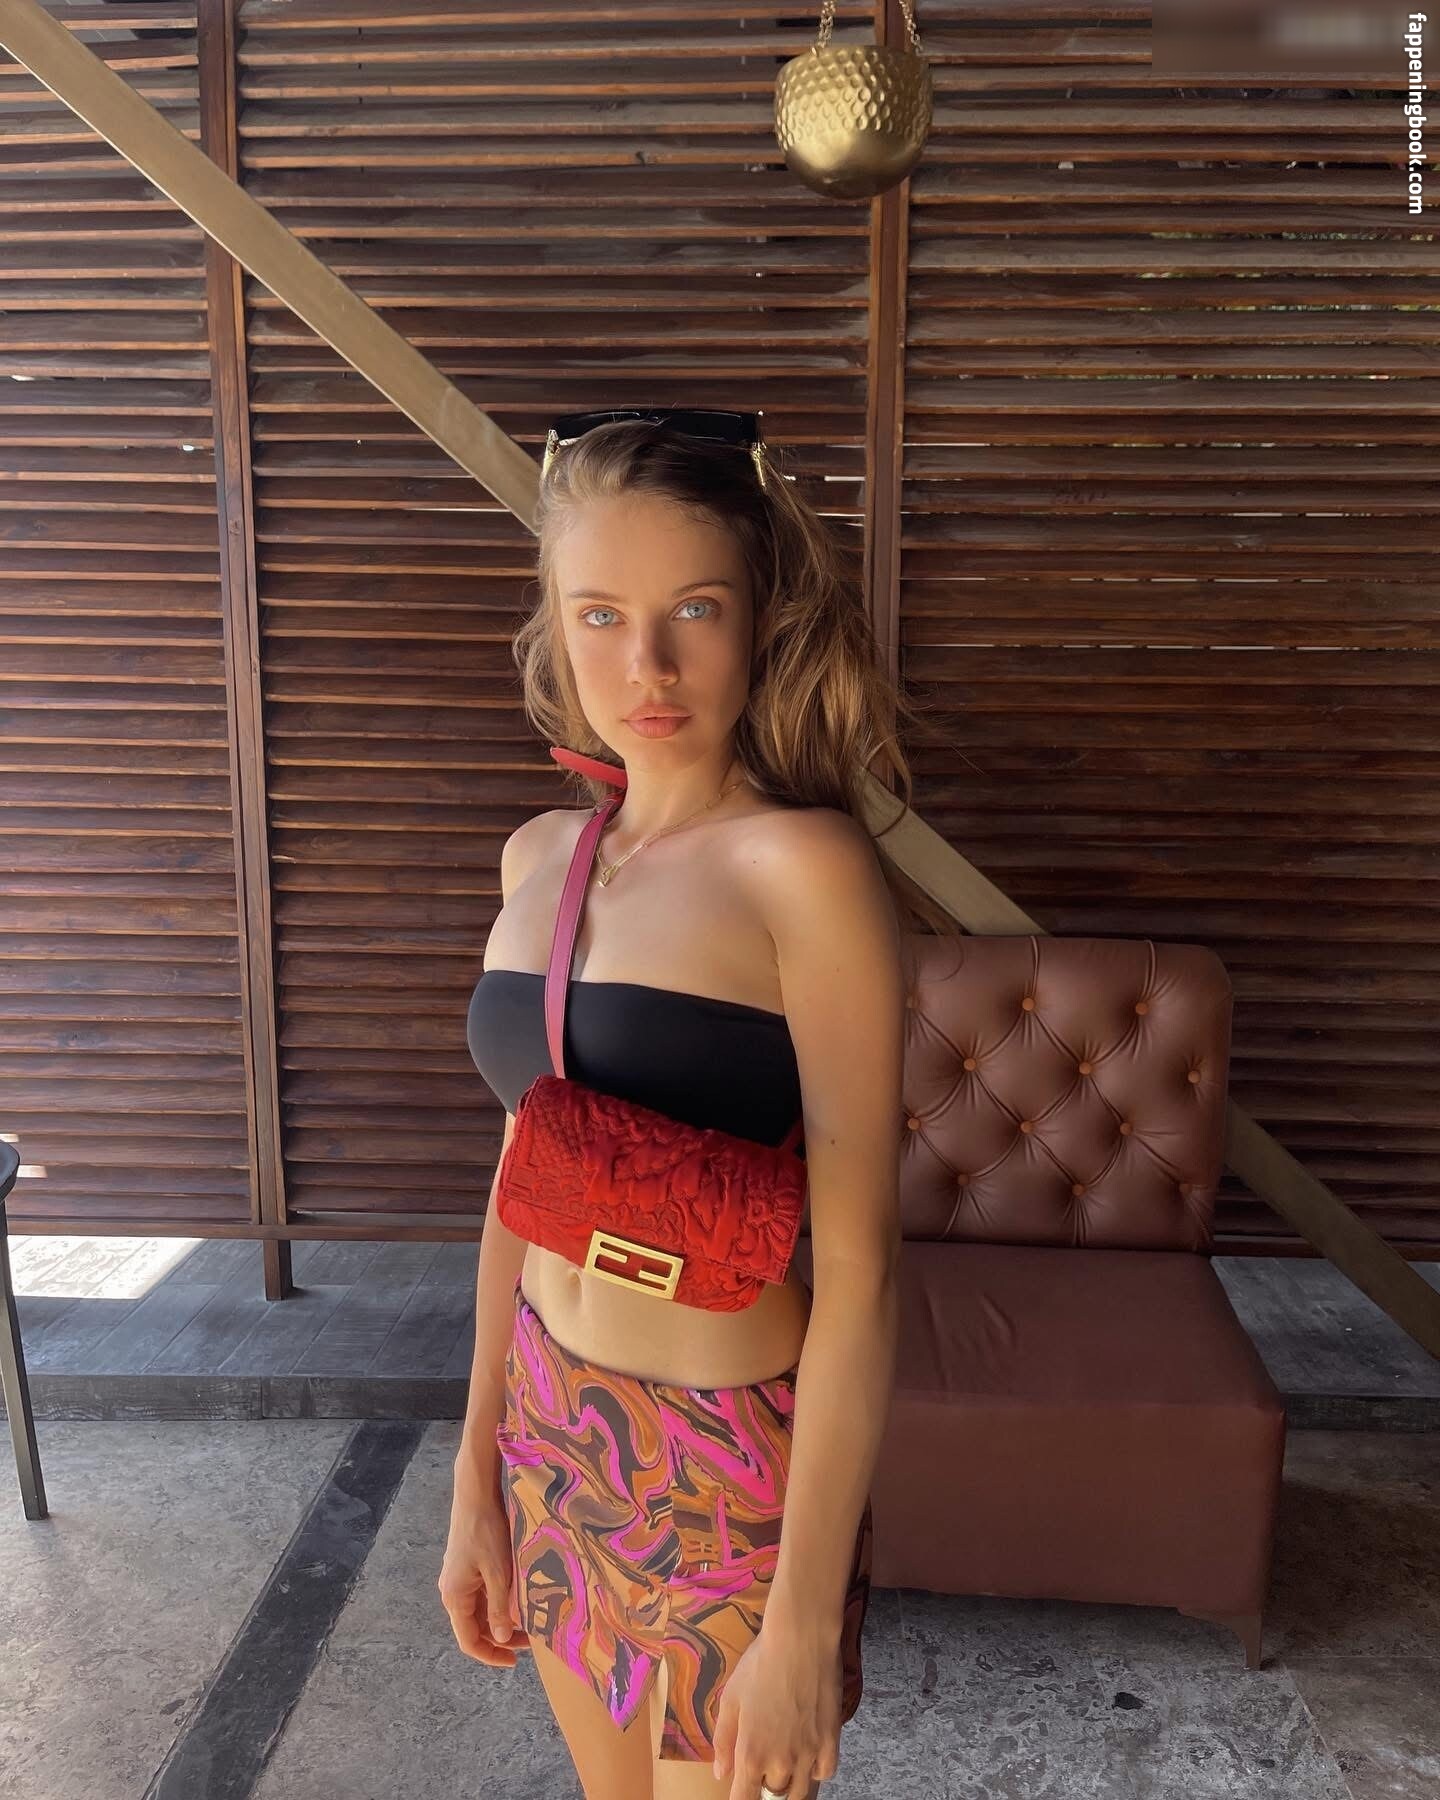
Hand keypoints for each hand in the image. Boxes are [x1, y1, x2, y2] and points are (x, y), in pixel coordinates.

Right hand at [437, 1463, 530, 1669]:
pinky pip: (480, 1595)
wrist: (475, 1494)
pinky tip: (516, 1600)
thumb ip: (499, 1608)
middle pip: (474, 1627)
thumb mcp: (497, 1573)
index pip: (469, 1641)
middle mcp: (452, 1592)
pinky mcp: (466, 1567)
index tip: (514, 1662)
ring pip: (479, 1611)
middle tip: (529, 1642)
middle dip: (500, 1638)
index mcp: (455, 1598)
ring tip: (527, 1623)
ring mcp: (458, 1579)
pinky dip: (497, 1604)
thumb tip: (500, 1639)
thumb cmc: (486, 1532)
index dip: (490, 1655)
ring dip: (500, 1620)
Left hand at [711, 1621, 842, 1797]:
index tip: (741, 1789)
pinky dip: (815, 1771)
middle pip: (772, 1796)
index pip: (743, 1799)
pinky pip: (824, 1774)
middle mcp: (780, 1762)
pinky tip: (808, 1755)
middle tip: (763, 1766)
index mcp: (751, 1754)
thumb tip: (721, 1772)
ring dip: (789, 1784)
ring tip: (784, 1767)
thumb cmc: (760, 1664)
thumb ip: (723, 1740)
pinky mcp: (831, 1743)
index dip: (740, 1798)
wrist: (801, 1641)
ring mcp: (808, 1754)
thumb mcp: (731, 1698)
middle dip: (765, 1785)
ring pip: (799, 1791)